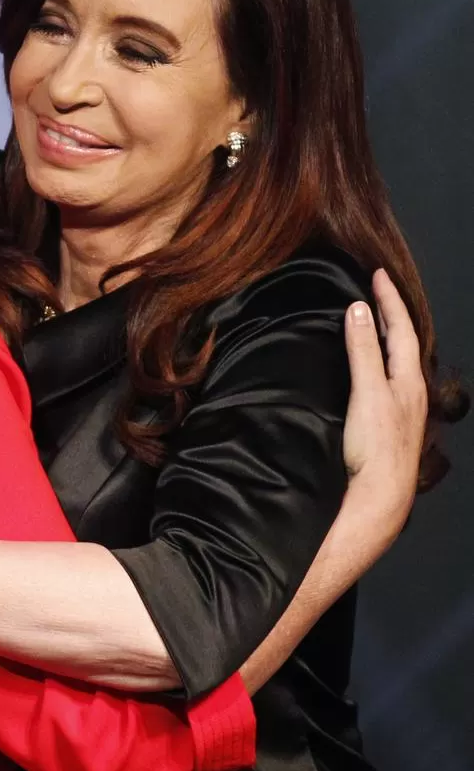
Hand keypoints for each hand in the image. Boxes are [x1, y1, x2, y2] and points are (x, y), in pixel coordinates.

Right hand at [342, 268, 426, 538]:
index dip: (388, 300)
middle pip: (405, 343)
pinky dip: (381, 361)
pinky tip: (372, 370)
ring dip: (388, 338)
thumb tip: (358, 309)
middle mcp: (411, 391)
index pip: (401, 328)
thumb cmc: (376, 445)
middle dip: (392, 315)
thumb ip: (363, 349)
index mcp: (408, 378)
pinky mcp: (390, 424)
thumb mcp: (367, 391)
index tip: (377, 275)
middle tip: (378, 291)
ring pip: (399, 362)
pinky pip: (389, 379)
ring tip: (376, 322)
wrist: (380, 495)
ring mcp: (403, 409)